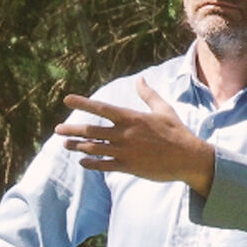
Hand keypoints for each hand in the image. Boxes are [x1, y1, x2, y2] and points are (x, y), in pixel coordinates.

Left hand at [56, 78, 215, 193]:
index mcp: (131, 118)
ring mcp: (125, 152)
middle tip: (58, 129)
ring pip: (94, 148)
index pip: (101, 108)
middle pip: (91, 130)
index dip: (83, 103)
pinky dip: (91, 163)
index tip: (67, 99)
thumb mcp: (164, 109)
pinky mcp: (129, 167)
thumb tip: (140, 79)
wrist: (188, 158)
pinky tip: (83, 162)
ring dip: (77, 146)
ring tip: (65, 144)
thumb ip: (148, 95)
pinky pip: (104, 165)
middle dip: (72, 129)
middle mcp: (125, 134)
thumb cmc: (176, 132)